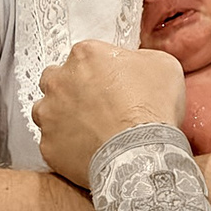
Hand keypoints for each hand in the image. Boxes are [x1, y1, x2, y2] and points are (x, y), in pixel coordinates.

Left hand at [33, 41, 187, 186]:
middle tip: (96, 103)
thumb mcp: (163, 66)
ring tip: (89, 128)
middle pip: (56, 78)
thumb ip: (141, 58)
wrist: (141, 155)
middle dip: (71, 88)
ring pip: (46, 110)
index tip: (112, 82)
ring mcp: (49, 114)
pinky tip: (88, 148)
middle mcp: (60, 80)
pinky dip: (66, 145)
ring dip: (62, 116)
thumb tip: (135, 63)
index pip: (85, 55)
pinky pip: (52, 142)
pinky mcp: (48, 144)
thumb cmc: (152, 111)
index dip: (100, 70)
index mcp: (86, 55)